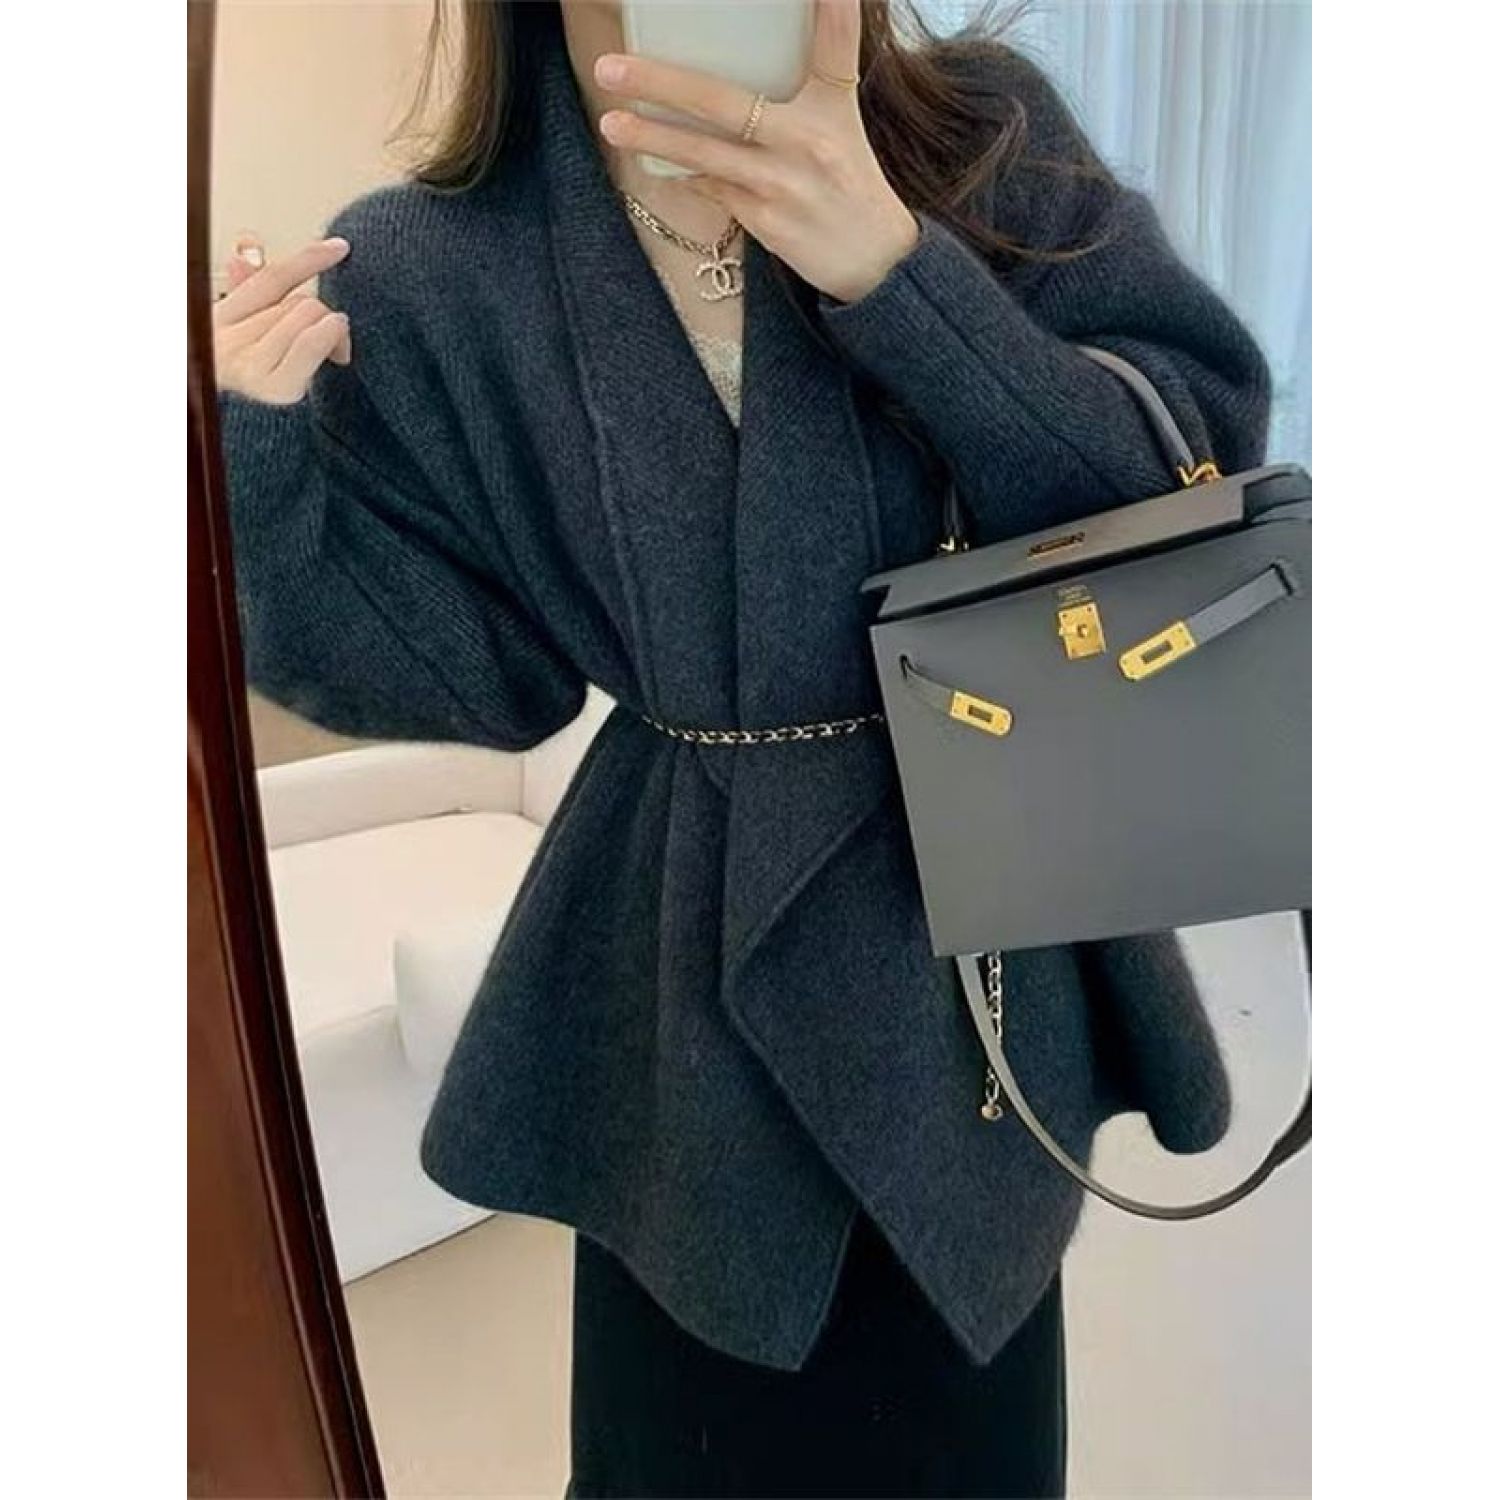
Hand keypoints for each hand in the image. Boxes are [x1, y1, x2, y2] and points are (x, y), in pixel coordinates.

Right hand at [213, 233, 353, 404]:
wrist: (247, 460)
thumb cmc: (252, 412)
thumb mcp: (246, 349)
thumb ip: (249, 297)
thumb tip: (247, 246)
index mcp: (219, 328)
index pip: (268, 282)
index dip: (306, 260)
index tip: (340, 247)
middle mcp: (227, 342)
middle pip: (295, 302)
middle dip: (322, 319)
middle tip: (337, 346)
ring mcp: (247, 364)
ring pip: (304, 315)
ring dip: (329, 333)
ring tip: (334, 361)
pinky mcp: (271, 386)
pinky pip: (309, 341)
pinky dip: (327, 337)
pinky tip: (337, 351)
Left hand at [594, 0, 919, 304]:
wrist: (873, 260)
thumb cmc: (846, 180)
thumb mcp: (840, 120)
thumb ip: (811, 75)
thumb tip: (769, 44)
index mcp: (833, 105)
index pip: (834, 43)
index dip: (832, 8)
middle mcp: (808, 141)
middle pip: (725, 102)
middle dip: (663, 83)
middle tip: (613, 68)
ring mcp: (782, 184)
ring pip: (704, 154)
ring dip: (654, 138)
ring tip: (612, 123)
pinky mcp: (766, 222)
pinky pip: (712, 189)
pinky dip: (685, 174)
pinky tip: (657, 163)